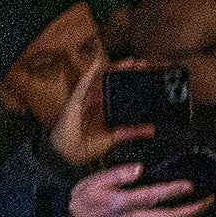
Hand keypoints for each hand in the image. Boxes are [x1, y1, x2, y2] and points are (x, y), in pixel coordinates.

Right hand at [46, 52, 142, 167]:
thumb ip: (131, 132)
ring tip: (130, 61)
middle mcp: (96, 101)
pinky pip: (83, 83)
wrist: (65, 155)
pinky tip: (98, 63)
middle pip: (113, 81)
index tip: (149, 75)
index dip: (133, 82)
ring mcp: (85, 99)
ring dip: (115, 68)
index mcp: (105, 108)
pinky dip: (91, 72)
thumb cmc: (83, 146)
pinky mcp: (75, 100)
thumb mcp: (113, 138)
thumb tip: (151, 129)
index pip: (121, 91)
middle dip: (128, 72)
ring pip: (101, 79)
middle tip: (144, 64)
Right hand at [66, 163, 210, 216]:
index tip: (189, 185)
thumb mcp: (95, 180)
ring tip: (200, 208)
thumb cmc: (84, 200)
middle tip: (207, 199)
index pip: (152, 196)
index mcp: (120, 202)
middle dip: (192, 209)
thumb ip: (118, 173)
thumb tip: (138, 168)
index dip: (173, 191)